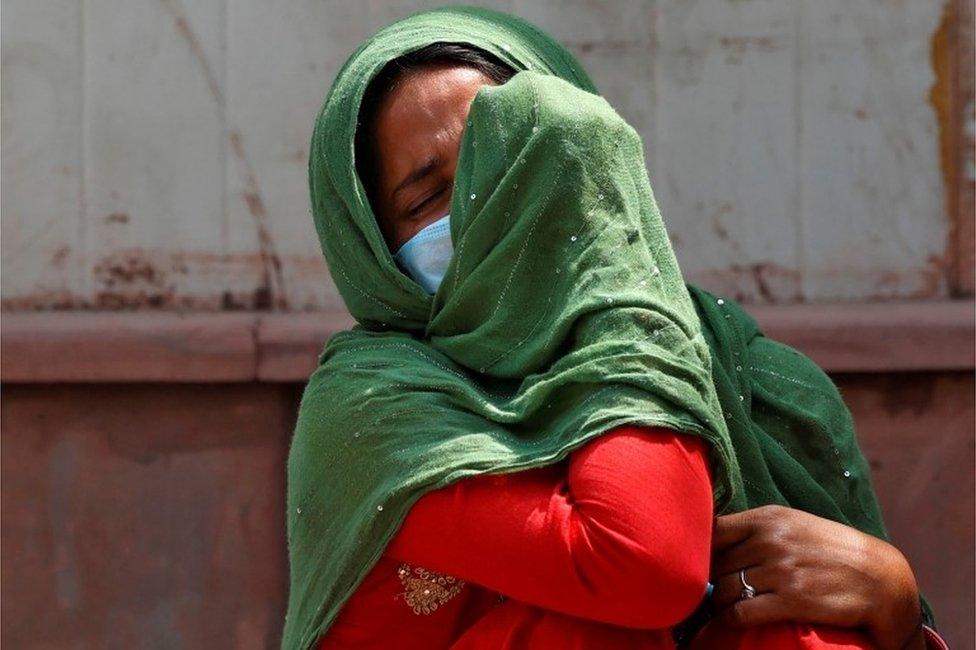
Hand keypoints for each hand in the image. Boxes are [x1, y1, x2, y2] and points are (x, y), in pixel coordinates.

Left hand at [709, 505, 925, 649]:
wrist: (881, 579)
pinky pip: (741, 613)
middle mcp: (771, 540)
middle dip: (712, 581)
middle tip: (713, 593)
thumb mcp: (794, 526)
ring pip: (725, 590)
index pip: (713, 531)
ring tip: (723, 609)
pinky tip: (734, 621)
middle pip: (717, 565)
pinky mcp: (792, 600)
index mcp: (769, 518)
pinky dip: (731, 620)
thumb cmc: (832, 551)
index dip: (703, 551)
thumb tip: (716, 539)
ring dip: (720, 603)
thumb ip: (758, 529)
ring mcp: (781, 570)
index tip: (705, 564)